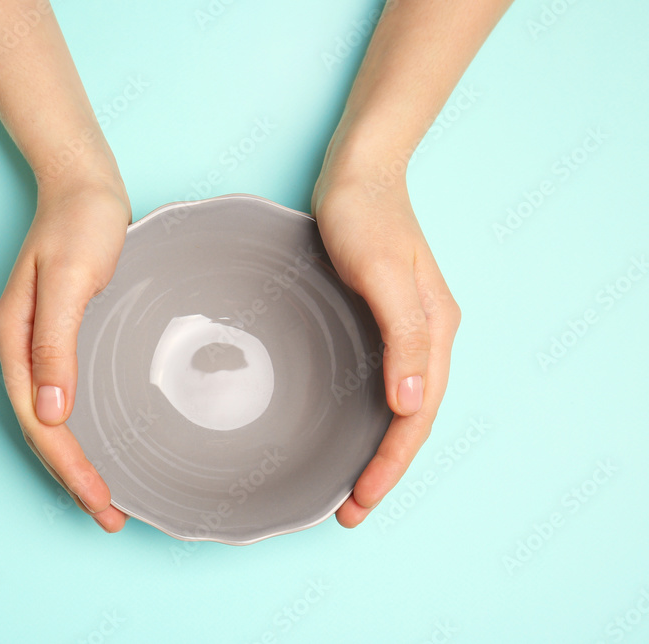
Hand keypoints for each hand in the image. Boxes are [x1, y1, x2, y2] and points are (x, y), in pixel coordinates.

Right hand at [0, 177, 131, 531]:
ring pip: (50, 418)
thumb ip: (56, 344)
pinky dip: (79, 430)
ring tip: (105, 499)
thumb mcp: (71, 281)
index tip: (103, 502)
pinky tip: (99, 443)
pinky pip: (63, 396)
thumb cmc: (81, 223)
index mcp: (16, 340)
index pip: (40, 422)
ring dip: (74, 461)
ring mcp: (36, 344)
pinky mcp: (57, 337)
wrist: (84, 185)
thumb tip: (51, 412)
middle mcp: (19, 348)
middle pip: (41, 429)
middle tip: (111, 517)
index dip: (69, 467)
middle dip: (72, 478)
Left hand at [312, 166, 460, 528]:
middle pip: (412, 419)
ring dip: (380, 448)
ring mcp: (408, 329)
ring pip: (401, 405)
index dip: (390, 463)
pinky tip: (352, 428)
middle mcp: (427, 336)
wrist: (358, 171)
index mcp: (433, 331)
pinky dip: (373, 416)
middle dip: (385, 469)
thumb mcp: (378, 272)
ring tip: (351, 486)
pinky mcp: (385, 320)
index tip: (359, 500)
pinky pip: (385, 382)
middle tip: (350, 511)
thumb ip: (400, 335)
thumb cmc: (362, 215)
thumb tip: (411, 403)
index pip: (416, 416)